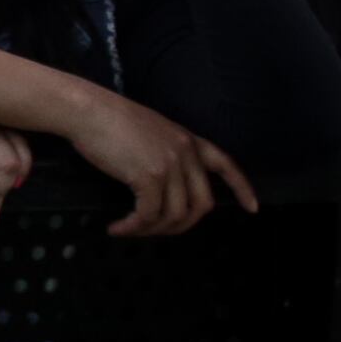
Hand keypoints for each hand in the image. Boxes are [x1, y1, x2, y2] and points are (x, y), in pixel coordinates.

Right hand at [59, 82, 257, 236]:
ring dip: (152, 230)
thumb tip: (163, 186)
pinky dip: (134, 227)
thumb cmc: (109, 119)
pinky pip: (149, 215)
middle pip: (201, 204)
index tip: (252, 208)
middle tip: (157, 230)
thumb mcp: (150, 132)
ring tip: (130, 229)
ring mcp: (170, 165)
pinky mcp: (150, 177)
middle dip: (181, 226)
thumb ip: (166, 153)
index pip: (225, 164)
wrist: (87, 110)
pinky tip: (118, 227)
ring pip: (176, 215)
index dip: (241, 188)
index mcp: (188, 140)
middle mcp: (186, 153)